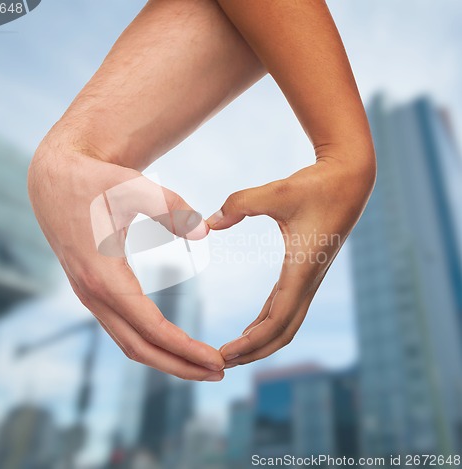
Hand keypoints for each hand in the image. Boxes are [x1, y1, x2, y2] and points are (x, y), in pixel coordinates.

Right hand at [28, 132, 225, 380]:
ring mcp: (90, 295)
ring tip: (202, 365)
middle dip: (180, 365)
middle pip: (140, 348)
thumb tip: (204, 230)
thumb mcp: (133, 186)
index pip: (150, 327)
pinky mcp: (93, 291)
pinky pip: (123, 328)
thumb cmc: (96, 180)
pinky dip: (150, 343)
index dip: (185, 348)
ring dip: (166, 359)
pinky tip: (172, 342)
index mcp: (103, 275)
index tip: (217, 360)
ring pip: (129, 343)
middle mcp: (93, 294)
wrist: (56, 178)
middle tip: (220, 372)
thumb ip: (170, 207)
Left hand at [207, 158, 375, 367]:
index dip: (250, 343)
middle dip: (253, 352)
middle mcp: (308, 282)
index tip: (223, 354)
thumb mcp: (277, 192)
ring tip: (232, 353)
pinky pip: (285, 307)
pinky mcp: (305, 272)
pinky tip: (251, 328)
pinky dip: (267, 322)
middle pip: (282, 333)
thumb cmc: (317, 185)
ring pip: (286, 323)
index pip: (276, 321)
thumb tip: (209, 223)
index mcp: (302, 271)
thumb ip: (240, 204)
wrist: (349, 180)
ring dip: (260, 341)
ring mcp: (309, 279)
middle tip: (220, 363)